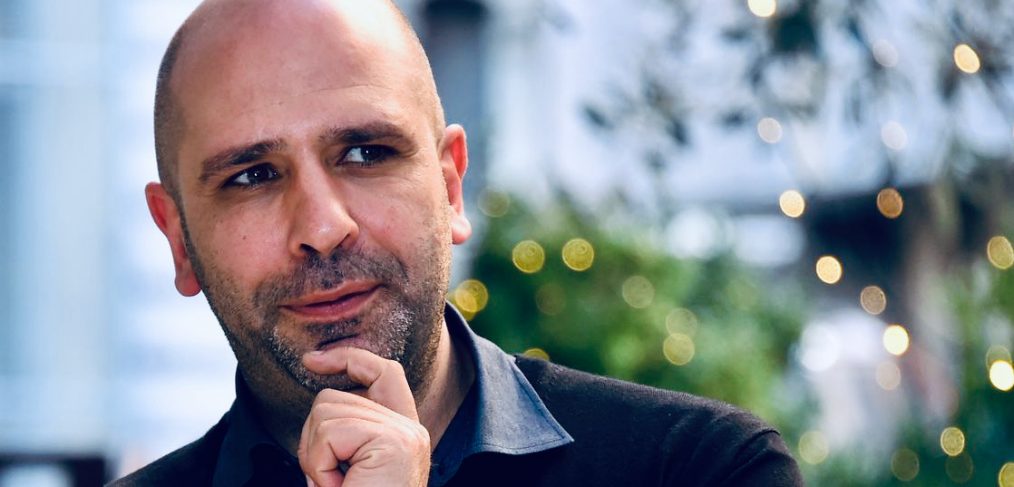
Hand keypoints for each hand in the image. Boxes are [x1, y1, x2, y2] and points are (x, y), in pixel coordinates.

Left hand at [298, 347, 429, 486]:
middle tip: (328, 479)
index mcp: (402, 435)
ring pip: (326, 412)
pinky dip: (319, 465)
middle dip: (313, 439)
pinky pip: (331, 432)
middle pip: (335, 397)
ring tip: (335, 485)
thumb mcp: (348, 467)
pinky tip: (337, 485)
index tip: (311, 360)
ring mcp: (404, 433)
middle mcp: (410, 430)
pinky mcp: (394, 441)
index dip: (348, 358)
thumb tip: (321, 406)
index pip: (383, 374)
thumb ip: (346, 435)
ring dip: (315, 456)